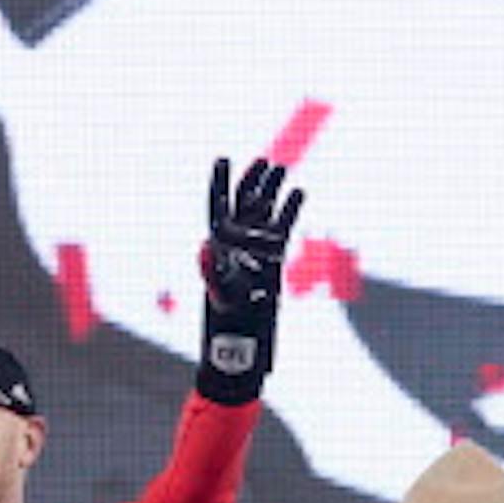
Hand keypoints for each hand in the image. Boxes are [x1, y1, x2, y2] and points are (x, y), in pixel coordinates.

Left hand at [196, 157, 303, 403]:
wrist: (244, 344)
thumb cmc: (228, 321)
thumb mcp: (219, 295)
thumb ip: (212, 271)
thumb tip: (205, 247)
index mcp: (219, 247)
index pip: (218, 206)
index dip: (219, 182)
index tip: (222, 159)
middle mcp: (236, 245)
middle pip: (243, 204)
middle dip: (251, 180)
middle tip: (261, 160)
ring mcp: (256, 251)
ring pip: (264, 213)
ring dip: (272, 190)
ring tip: (281, 167)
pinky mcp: (274, 260)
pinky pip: (283, 228)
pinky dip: (291, 210)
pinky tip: (299, 192)